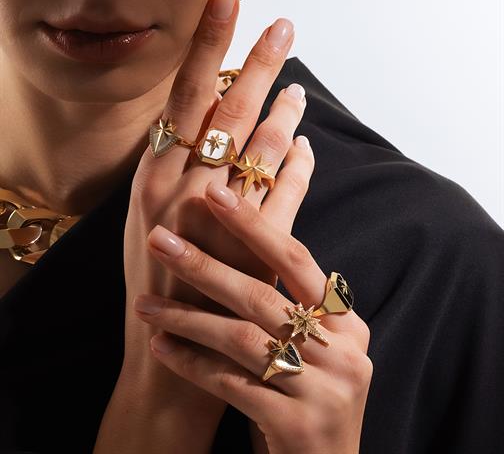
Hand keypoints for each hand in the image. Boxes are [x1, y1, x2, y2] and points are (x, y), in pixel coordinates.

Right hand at [95, 0, 306, 450]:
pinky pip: (285, 193)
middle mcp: (182, 191)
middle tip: (281, 26)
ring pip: (260, 147)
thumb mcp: (149, 224)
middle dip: (254, 63)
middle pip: (225, 109)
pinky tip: (310, 148)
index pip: (183, 97)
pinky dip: (301, 166)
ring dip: (284, 112)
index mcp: (152, 180)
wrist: (168, 356)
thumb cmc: (156, 287)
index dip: (206, 48)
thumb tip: (205, 132)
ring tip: (298, 86)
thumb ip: (173, 179)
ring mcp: (221, 220)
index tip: (227, 5)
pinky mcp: (255, 248)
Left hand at [134, 179, 372, 453]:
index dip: (255, 225)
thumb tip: (242, 244)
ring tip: (144, 303)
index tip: (214, 193)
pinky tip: (160, 346)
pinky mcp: (297, 427)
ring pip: (241, 338)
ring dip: (186, 317)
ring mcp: (324, 391)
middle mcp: (344, 351)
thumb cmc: (310, 398)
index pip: (297, 259)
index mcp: (347, 323)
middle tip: (159, 240)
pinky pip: (230, 384)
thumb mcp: (316, 348)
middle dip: (205, 264)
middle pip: (263, 294)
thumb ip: (291, 305)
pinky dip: (191, 362)